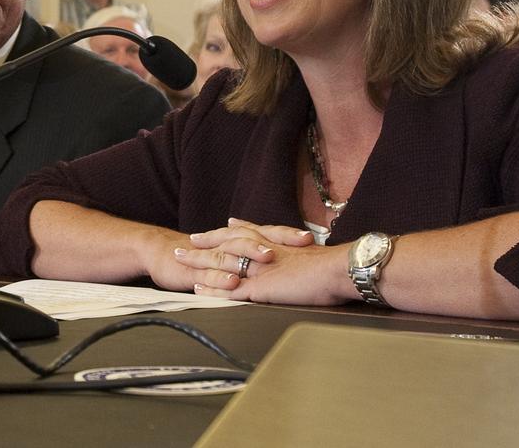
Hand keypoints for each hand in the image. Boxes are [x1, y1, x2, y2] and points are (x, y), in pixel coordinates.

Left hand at [183, 219, 353, 305]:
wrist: (338, 269)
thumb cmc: (333, 266)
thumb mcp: (314, 255)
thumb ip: (302, 252)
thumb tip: (304, 245)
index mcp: (276, 244)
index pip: (249, 233)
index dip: (232, 231)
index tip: (220, 227)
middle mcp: (262, 253)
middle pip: (227, 244)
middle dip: (206, 242)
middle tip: (188, 241)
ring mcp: (258, 270)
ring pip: (221, 264)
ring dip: (200, 263)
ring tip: (180, 260)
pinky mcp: (259, 288)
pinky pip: (228, 290)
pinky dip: (211, 290)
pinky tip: (197, 291)